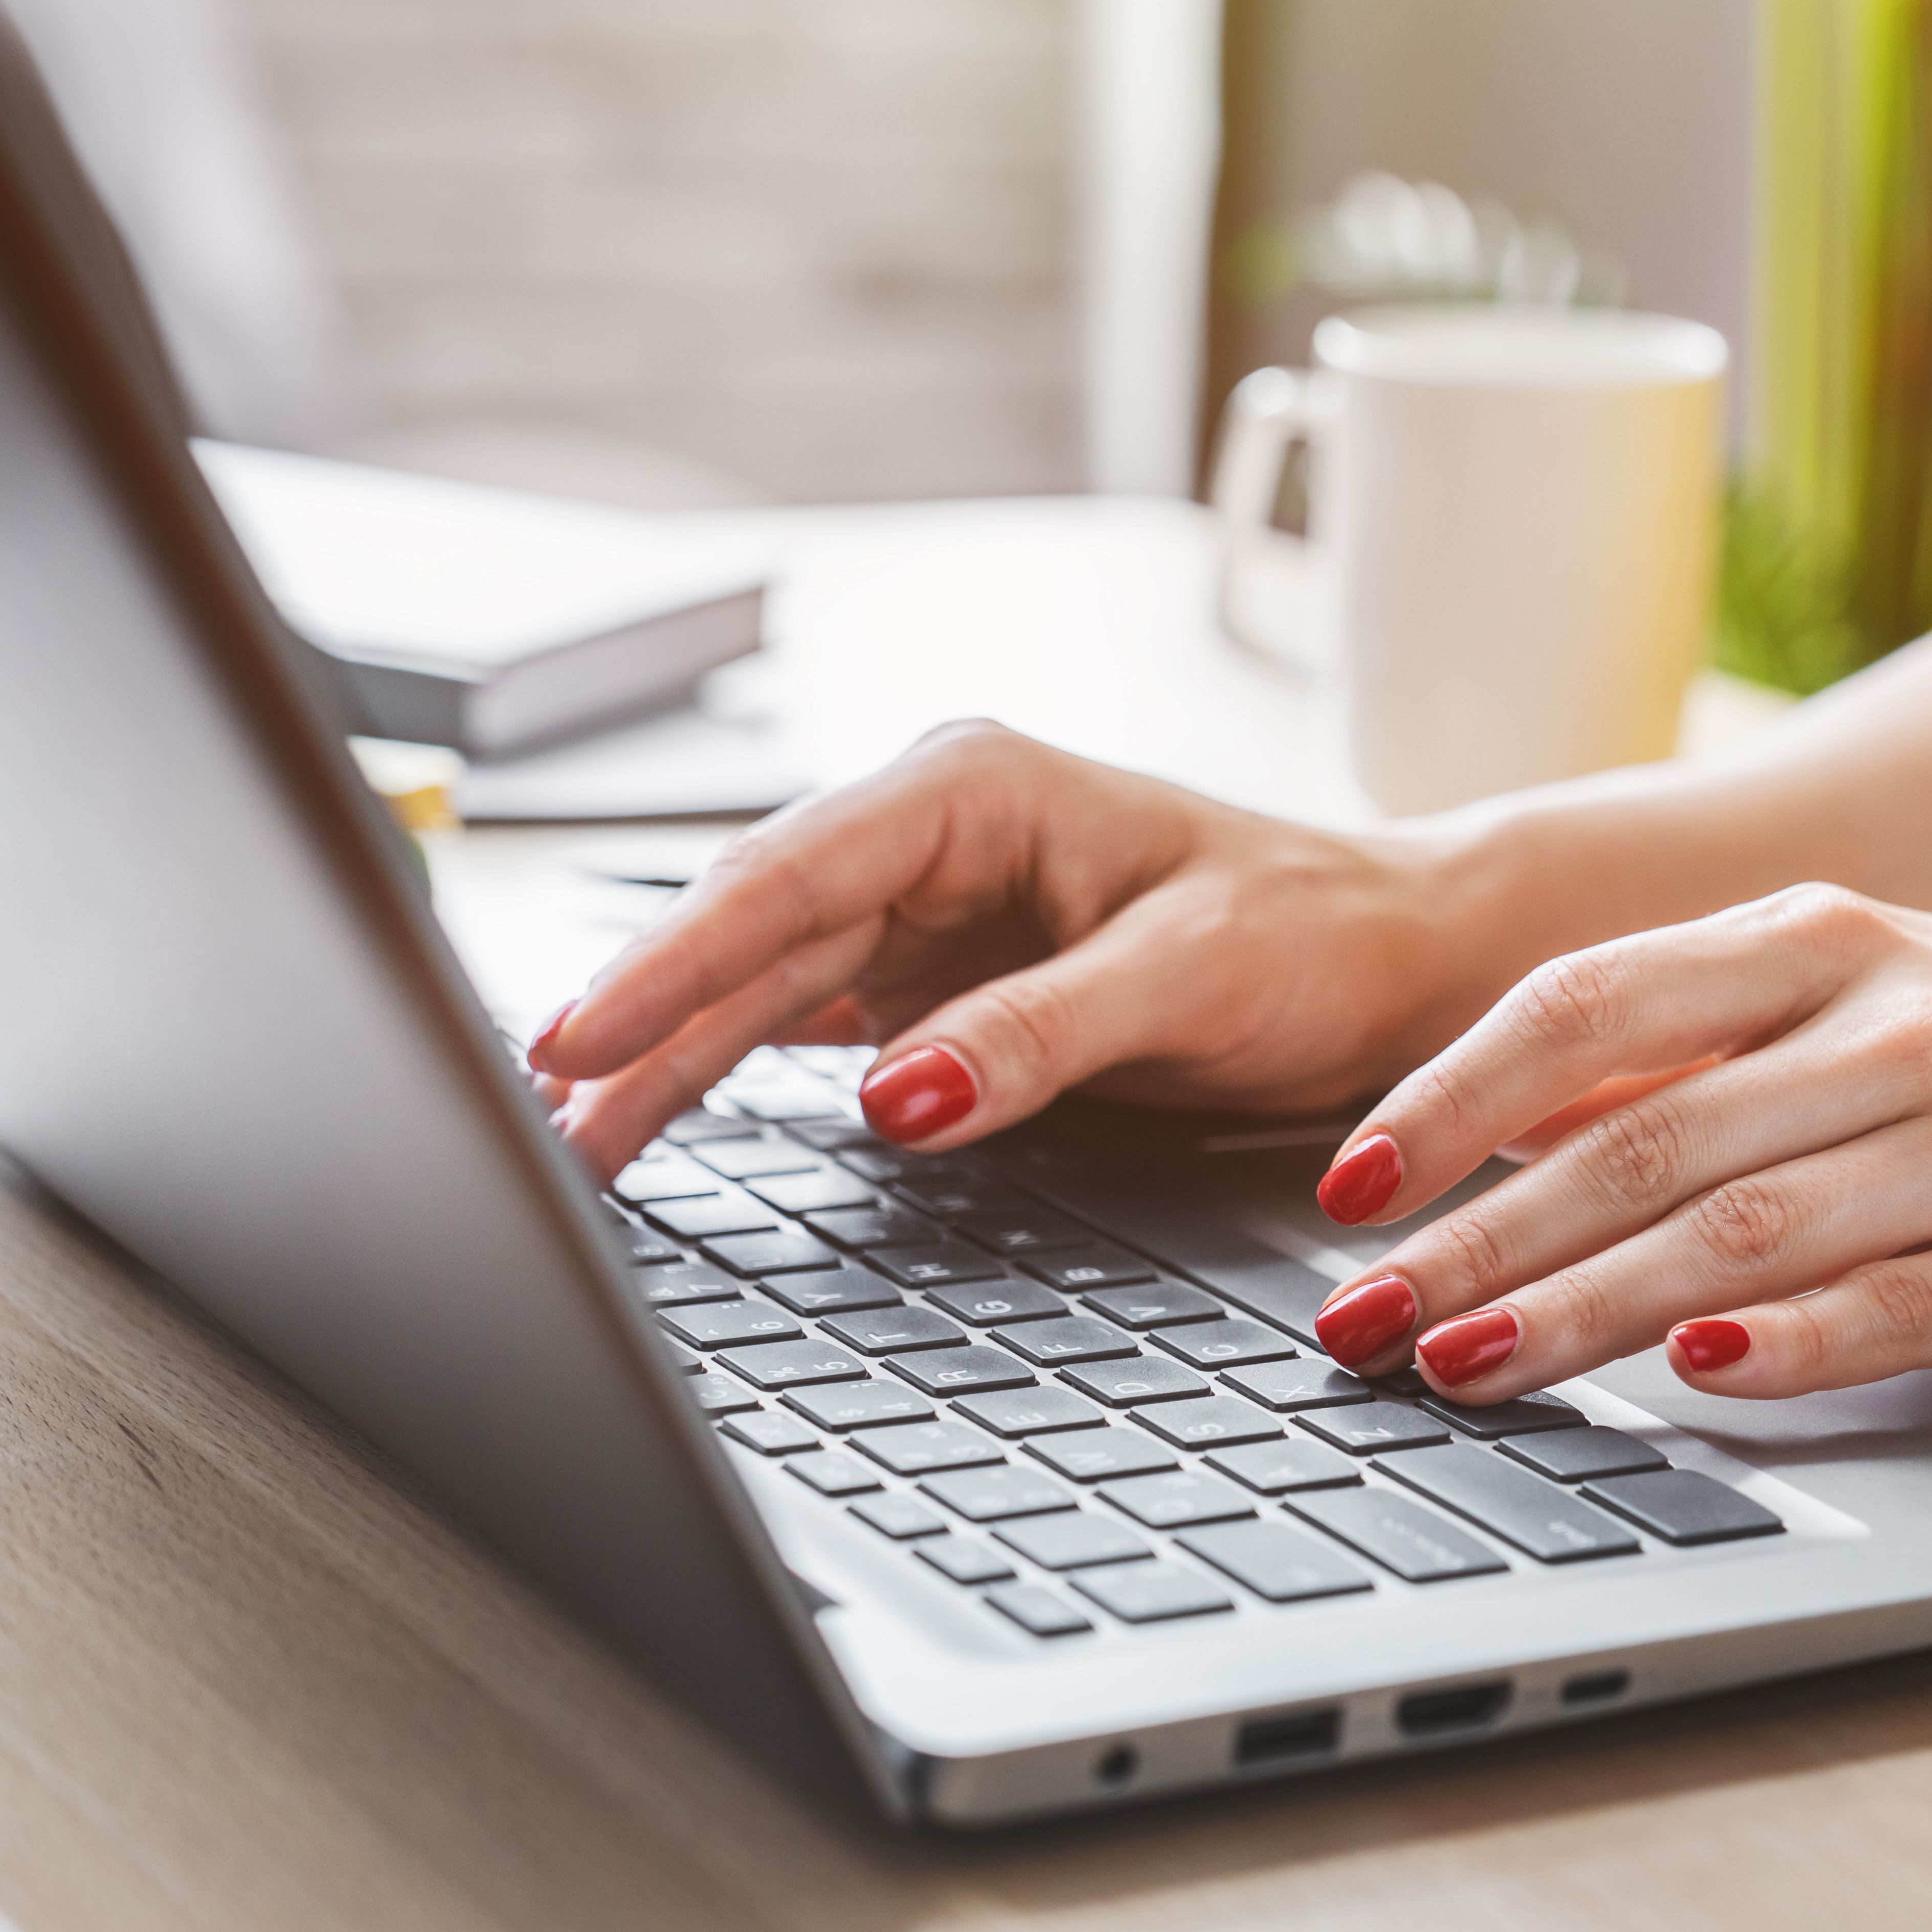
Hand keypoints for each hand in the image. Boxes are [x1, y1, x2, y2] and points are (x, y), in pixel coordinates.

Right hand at [529, 723, 1473, 1179]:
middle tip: (541, 1115)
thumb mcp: (1189, 977)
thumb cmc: (1315, 935)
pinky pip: (801, 1026)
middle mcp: (930, 841)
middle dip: (638, 1019)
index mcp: (975, 790)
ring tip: (573, 1141)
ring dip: (665, 1059)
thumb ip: (1041, 1033)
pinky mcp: (934, 985)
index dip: (676, 959)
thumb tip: (900, 1094)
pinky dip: (725, 1072)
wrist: (1390, 961)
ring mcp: (923, 914)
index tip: (584, 1032)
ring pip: (757, 987)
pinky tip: (652, 1119)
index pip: (791, 876)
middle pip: (748, 933)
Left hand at [1304, 885, 1931, 1400]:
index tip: (1347, 1189)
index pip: (1588, 1002)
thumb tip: (1499, 1131)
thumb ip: (1701, 1054)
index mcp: (1824, 942)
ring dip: (1585, 1309)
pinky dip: (1784, 1346)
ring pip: (1741, 1227)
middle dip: (1475, 1237)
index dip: (1449, 1096)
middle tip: (1357, 1323)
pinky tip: (1691, 1384)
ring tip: (1466, 1367)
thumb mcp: (1865, 1008)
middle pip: (1640, 1135)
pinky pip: (1895, 1301)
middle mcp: (1893, 1023)